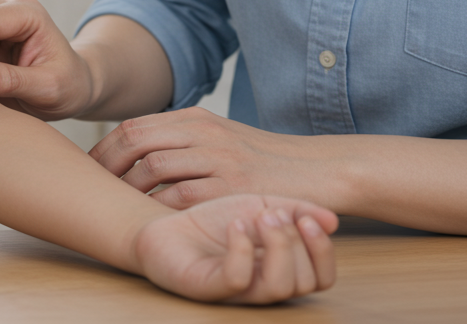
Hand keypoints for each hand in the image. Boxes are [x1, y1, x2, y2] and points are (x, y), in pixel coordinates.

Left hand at [90, 107, 332, 208]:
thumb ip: (181, 139)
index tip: (90, 168)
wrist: (319, 170)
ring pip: (153, 167)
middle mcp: (203, 132)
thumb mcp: (220, 136)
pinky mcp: (233, 186)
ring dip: (127, 188)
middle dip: (106, 165)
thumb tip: (136, 150)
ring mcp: (218, 157)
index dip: (105, 148)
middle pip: (135, 141)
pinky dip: (158, 207)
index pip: (133, 126)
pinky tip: (149, 218)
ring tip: (116, 204)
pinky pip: (181, 196)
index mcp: (196, 118)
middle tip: (93, 187)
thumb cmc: (263, 160)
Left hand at [133, 194, 336, 302]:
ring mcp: (237, 292)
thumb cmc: (214, 221)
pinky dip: (243, 250)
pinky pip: (238, 280)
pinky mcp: (208, 288)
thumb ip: (295, 210)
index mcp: (282, 270)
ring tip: (259, 217)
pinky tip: (235, 225)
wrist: (165, 225)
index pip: (322, 278)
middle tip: (273, 214)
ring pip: (278, 287)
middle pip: (304, 281)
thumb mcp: (259, 206)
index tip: (309, 220)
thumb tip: (333, 220)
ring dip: (277, 246)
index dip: (323, 251)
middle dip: (296, 242)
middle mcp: (264, 286)